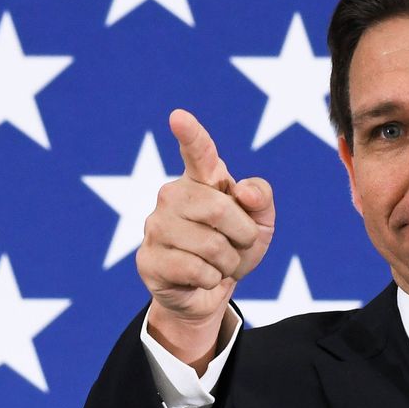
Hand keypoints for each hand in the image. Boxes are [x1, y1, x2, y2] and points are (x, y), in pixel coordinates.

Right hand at [136, 109, 274, 368]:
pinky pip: (194, 269)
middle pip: (218, 208)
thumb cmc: (235, 246)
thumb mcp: (261, 223)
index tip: (179, 117)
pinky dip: (211, 279)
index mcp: (202, 179)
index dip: (191, 135)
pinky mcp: (147, 259)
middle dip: (241, 234)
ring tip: (218, 263)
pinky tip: (202, 278)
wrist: (211, 291)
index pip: (198, 152)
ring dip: (227, 261)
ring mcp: (155, 226)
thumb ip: (260, 197)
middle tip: (237, 245)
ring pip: (209, 244)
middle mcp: (172, 195)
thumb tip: (241, 190)